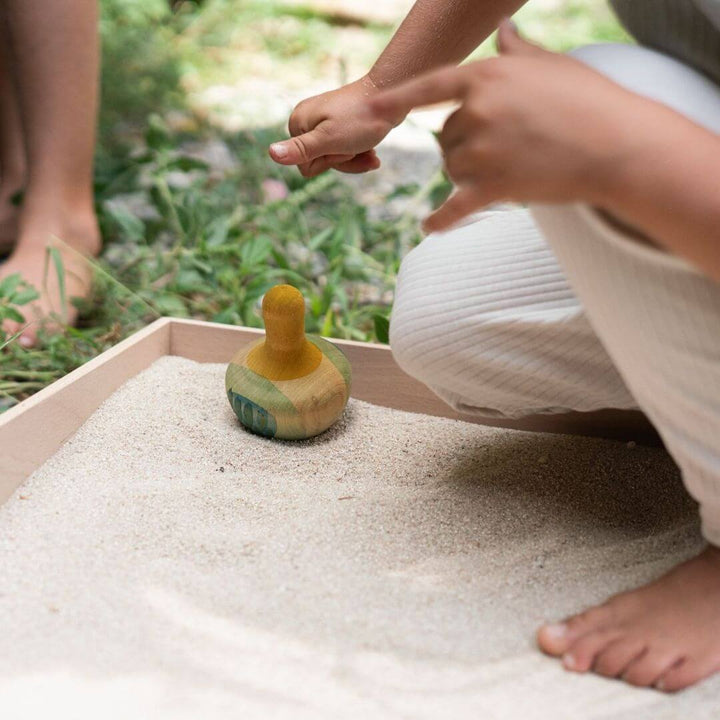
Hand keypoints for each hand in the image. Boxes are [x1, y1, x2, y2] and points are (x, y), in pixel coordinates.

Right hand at [269, 75, 403, 176]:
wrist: (390, 96)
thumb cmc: (361, 119)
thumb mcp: (329, 139)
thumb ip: (301, 150)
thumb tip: (271, 154)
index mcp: (298, 123)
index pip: (305, 166)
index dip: (327, 162)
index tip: (341, 145)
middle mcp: (306, 121)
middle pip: (320, 163)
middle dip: (342, 161)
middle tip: (356, 145)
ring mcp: (322, 122)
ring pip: (334, 159)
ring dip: (354, 158)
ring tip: (369, 148)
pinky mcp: (337, 124)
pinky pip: (343, 150)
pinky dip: (358, 153)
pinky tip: (371, 150)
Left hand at [368, 19, 648, 232]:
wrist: (619, 146)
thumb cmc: (589, 100)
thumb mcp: (550, 64)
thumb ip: (517, 50)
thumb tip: (503, 29)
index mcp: (486, 77)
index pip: (430, 87)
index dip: (397, 100)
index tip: (370, 110)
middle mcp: (477, 112)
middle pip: (446, 136)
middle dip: (463, 143)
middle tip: (503, 147)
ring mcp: (483, 152)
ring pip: (452, 168)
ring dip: (468, 173)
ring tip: (508, 167)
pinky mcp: (494, 188)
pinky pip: (455, 208)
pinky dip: (440, 220)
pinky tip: (427, 228)